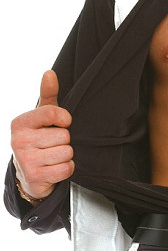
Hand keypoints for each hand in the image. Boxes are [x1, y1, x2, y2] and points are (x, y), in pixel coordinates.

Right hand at [11, 70, 73, 201]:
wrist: (28, 173)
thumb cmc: (39, 139)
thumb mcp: (42, 116)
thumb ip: (48, 95)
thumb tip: (49, 73)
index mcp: (20, 123)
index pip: (52, 113)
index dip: (64, 119)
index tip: (63, 123)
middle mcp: (19, 141)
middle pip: (63, 136)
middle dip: (64, 141)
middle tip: (52, 145)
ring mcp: (25, 160)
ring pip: (66, 153)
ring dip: (65, 156)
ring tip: (53, 156)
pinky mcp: (34, 177)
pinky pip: (66, 169)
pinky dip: (65, 169)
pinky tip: (54, 168)